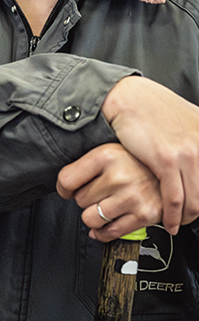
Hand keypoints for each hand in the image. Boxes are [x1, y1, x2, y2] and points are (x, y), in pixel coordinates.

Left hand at [57, 143, 160, 241]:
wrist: (170, 170)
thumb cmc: (134, 161)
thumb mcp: (108, 151)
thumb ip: (85, 164)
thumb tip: (63, 185)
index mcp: (105, 156)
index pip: (66, 180)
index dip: (63, 188)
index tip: (68, 190)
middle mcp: (119, 176)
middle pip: (79, 200)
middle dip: (84, 199)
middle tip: (96, 194)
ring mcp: (132, 197)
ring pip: (91, 219)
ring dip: (93, 216)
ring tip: (101, 206)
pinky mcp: (144, 215)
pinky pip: (111, 232)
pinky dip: (103, 232)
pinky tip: (104, 224)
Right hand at [101, 76, 198, 233]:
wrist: (127, 98)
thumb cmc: (149, 107)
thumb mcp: (184, 120)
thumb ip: (194, 139)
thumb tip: (195, 156)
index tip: (196, 204)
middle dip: (196, 210)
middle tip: (187, 217)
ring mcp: (187, 153)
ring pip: (195, 200)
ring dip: (185, 217)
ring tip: (177, 223)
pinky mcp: (166, 160)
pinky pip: (174, 197)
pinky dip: (172, 215)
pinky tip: (168, 221)